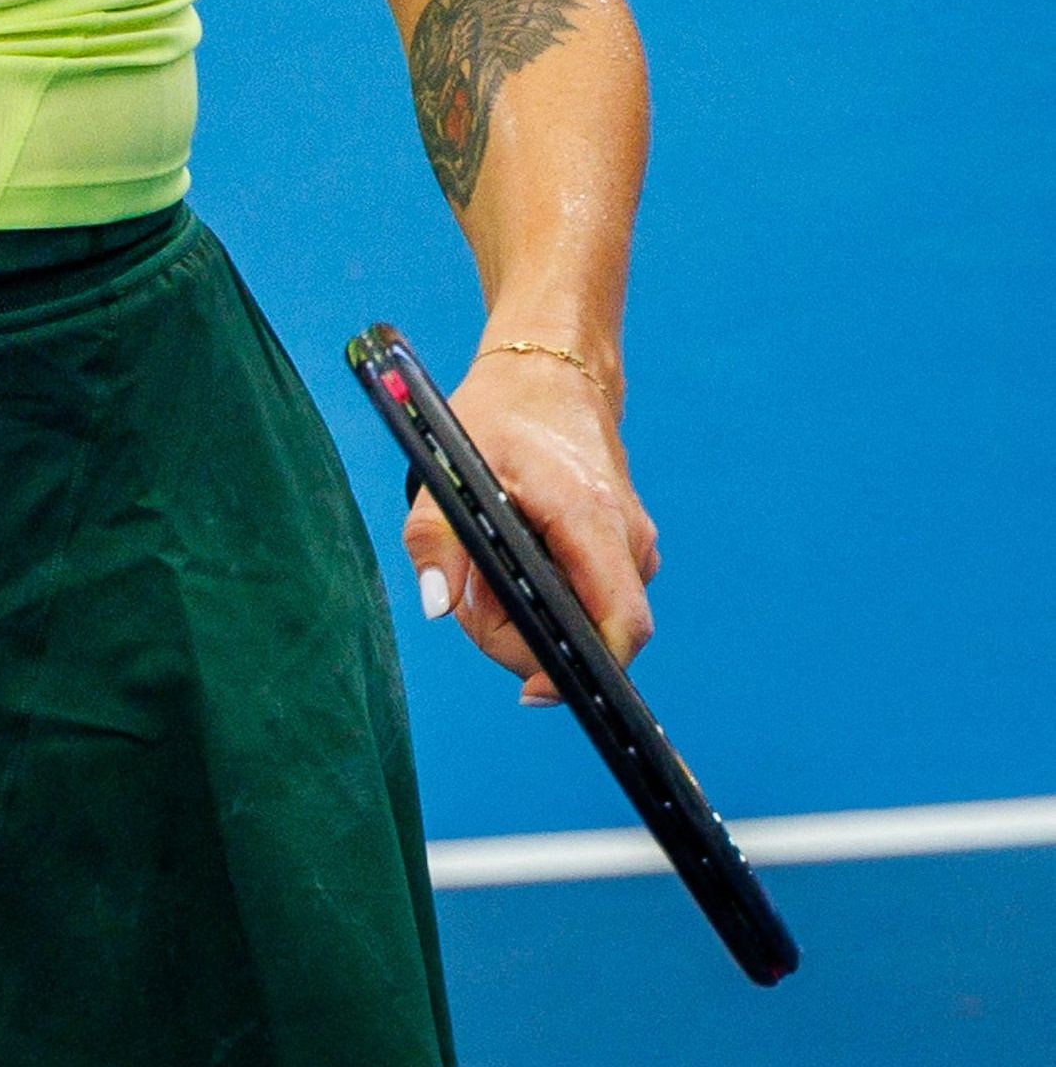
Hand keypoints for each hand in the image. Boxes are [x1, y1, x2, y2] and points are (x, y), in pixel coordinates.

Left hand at [403, 349, 658, 701]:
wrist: (549, 378)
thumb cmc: (499, 418)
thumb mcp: (447, 467)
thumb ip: (435, 540)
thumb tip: (436, 605)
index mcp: (592, 518)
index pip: (618, 624)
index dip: (582, 668)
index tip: (533, 688)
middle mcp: (627, 540)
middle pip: (593, 635)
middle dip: (525, 636)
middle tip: (471, 596)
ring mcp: (632, 547)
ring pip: (585, 621)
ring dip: (528, 614)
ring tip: (484, 568)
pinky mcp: (623, 550)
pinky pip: (587, 599)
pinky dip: (544, 596)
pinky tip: (509, 564)